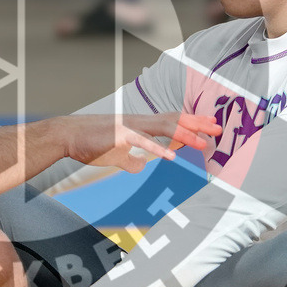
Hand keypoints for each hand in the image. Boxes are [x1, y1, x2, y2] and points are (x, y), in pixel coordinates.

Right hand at [63, 111, 220, 172]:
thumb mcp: (116, 154)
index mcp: (139, 125)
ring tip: (202, 142)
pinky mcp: (119, 136)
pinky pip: (142, 143)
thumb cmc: (90, 143)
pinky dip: (158, 148)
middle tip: (218, 128)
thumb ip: (130, 161)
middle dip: (198, 124)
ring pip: (163, 127)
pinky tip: (171, 156)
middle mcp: (139, 122)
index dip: (192, 121)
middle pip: (174, 119)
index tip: (210, 124)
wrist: (68, 135)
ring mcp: (130, 127)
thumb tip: (140, 168)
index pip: (171, 119)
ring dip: (184, 135)